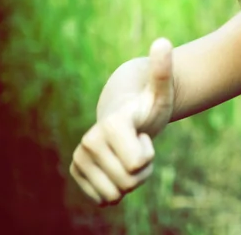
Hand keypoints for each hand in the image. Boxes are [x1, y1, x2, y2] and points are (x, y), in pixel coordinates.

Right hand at [70, 38, 173, 204]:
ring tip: (129, 154)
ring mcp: (80, 158)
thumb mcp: (161, 90)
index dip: (147, 154)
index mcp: (111, 124)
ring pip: (119, 192)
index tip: (142, 135)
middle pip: (130, 181)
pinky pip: (106, 198)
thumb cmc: (148, 103)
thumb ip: (163, 69)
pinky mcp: (76, 172)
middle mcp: (89, 141)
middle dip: (142, 169)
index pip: (137, 164)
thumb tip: (163, 42)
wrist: (125, 114)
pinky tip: (118, 165)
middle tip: (138, 145)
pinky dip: (117, 188)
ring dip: (131, 179)